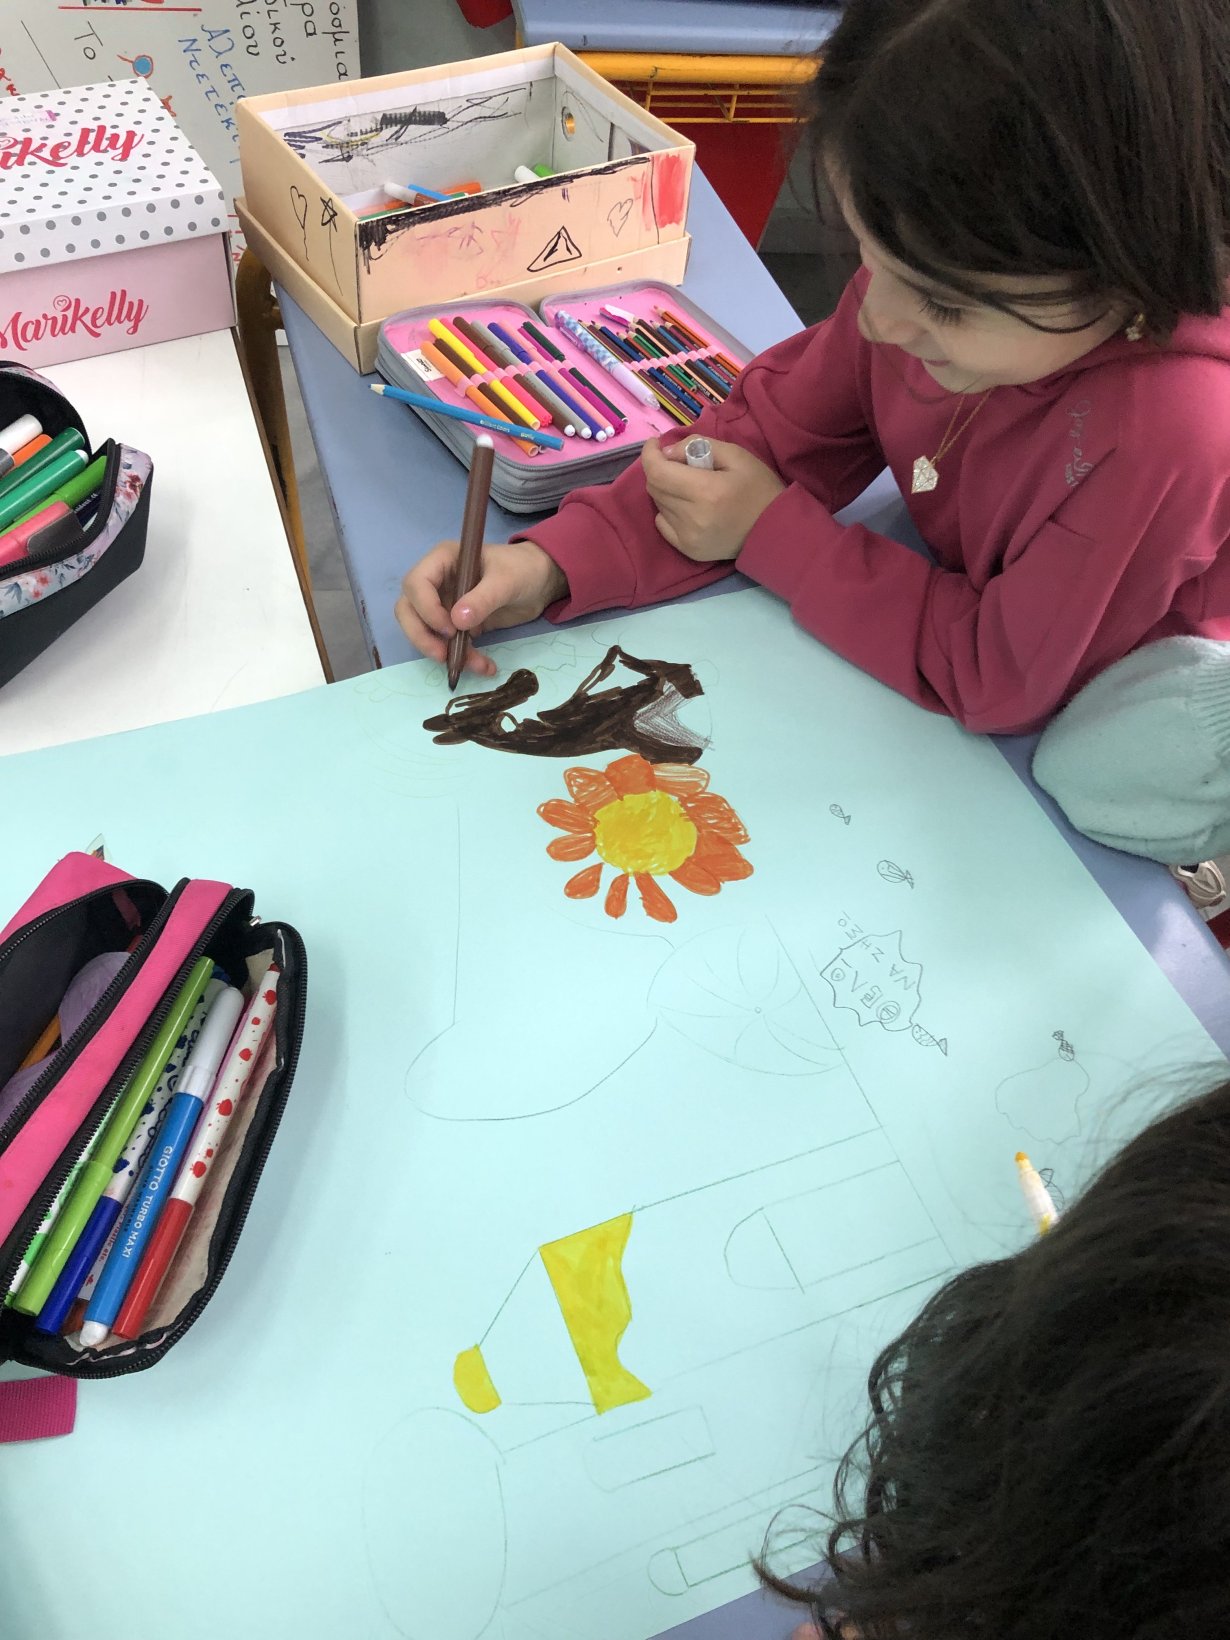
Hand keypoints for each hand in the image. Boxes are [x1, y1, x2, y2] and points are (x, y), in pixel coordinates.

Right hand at [395, 538, 566, 677]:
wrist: (541, 582)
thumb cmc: (523, 569)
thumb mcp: (507, 581)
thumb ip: (483, 599)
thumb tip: (456, 623)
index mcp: (443, 560)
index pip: (416, 583)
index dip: (426, 609)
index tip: (450, 628)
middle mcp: (437, 581)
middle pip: (408, 609)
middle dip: (421, 635)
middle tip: (442, 655)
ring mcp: (444, 603)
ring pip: (425, 631)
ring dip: (443, 652)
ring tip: (472, 665)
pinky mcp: (456, 624)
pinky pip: (448, 644)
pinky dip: (462, 658)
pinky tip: (484, 666)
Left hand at [642, 436, 785, 560]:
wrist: (774, 530)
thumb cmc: (759, 487)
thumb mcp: (735, 454)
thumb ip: (698, 446)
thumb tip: (667, 452)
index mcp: (706, 491)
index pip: (658, 472)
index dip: (650, 455)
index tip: (655, 444)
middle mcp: (692, 517)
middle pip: (655, 488)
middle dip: (659, 469)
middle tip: (677, 462)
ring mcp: (688, 537)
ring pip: (659, 504)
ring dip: (666, 489)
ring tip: (686, 484)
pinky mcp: (689, 550)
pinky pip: (663, 524)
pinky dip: (668, 510)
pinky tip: (686, 505)